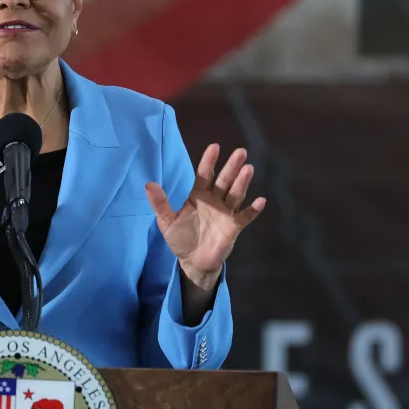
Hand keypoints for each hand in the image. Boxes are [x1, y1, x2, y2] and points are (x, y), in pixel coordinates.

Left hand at [146, 144, 265, 290]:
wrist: (192, 261)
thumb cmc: (180, 238)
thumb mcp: (166, 221)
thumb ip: (160, 203)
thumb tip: (148, 184)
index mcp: (198, 195)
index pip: (204, 175)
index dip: (209, 161)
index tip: (215, 147)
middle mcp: (214, 200)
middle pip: (224, 180)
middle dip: (231, 167)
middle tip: (240, 152)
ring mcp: (225, 212)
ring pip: (235, 194)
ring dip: (242, 182)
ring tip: (248, 168)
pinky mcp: (234, 227)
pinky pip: (245, 217)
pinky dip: (253, 210)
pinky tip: (261, 200)